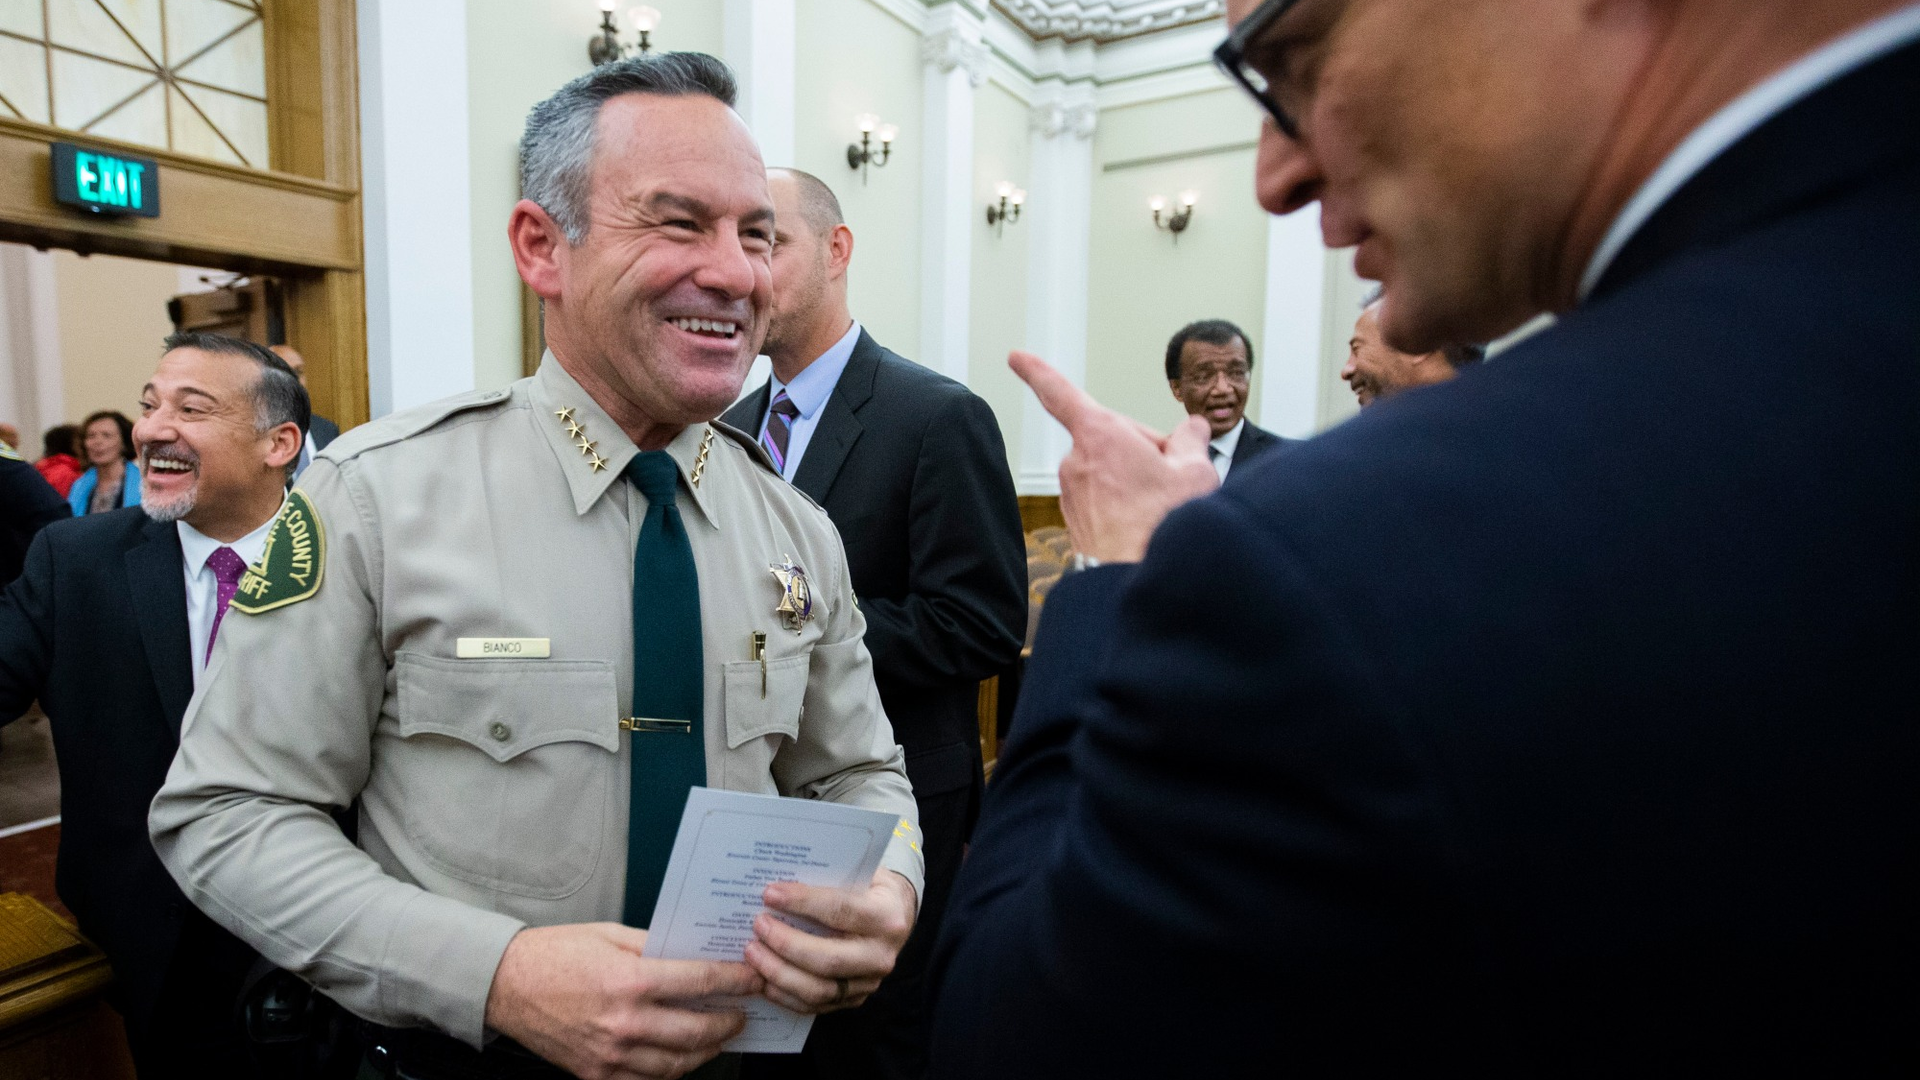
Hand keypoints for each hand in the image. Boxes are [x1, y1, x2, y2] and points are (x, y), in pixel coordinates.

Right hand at [484, 922, 762, 1079]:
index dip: (736, 981)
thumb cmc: (556, 953)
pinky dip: (669, 1071)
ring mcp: (610, 1055)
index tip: (753, 978)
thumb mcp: (611, 936)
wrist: (505, 985)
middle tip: (743, 1014)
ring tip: (719, 1037)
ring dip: (705, 1052)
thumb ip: (656, 947)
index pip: (701, 982)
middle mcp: (625, 1023)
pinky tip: (681, 1056)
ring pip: (676, 1065)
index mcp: (631, 981)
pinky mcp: (595, 1074)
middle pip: (697, 1031)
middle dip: (729, 1023)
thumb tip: (696, 953)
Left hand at [744, 869, 917, 1013]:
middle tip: (758, 927)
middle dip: (786, 944)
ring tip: (752, 953)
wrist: (896, 916)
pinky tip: (763, 978)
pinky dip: (784, 994)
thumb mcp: (859, 873)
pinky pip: (815, 1005)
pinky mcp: (854, 999)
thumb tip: (776, 886)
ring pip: (819, 989)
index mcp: (886, 916)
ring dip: (779, 973)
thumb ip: (826, 878)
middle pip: (828, 959)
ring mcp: (869, 982)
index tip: (769, 894)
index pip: (841, 911)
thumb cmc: (868, 888)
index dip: (803, 902)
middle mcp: (881, 955)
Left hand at [1011, 351, 1217, 562]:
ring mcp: (1073, 494)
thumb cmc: (1163, 526)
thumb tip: (1190, 429)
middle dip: (1144, 450)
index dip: (1037, 371)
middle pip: (1113, 438)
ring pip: (1111, 471)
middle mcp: (1077, 461)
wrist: (1137, 583)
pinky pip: (1105, 499)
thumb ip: (1191, 440)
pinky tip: (1146, 524)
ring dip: (1136, 480)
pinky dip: (1126, 505)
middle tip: (1172, 478)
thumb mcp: (1195, 470)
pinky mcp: (1076, 521)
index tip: (1016, 357)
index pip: (1061, 393)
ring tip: (1160, 507)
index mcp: (1100, 435)